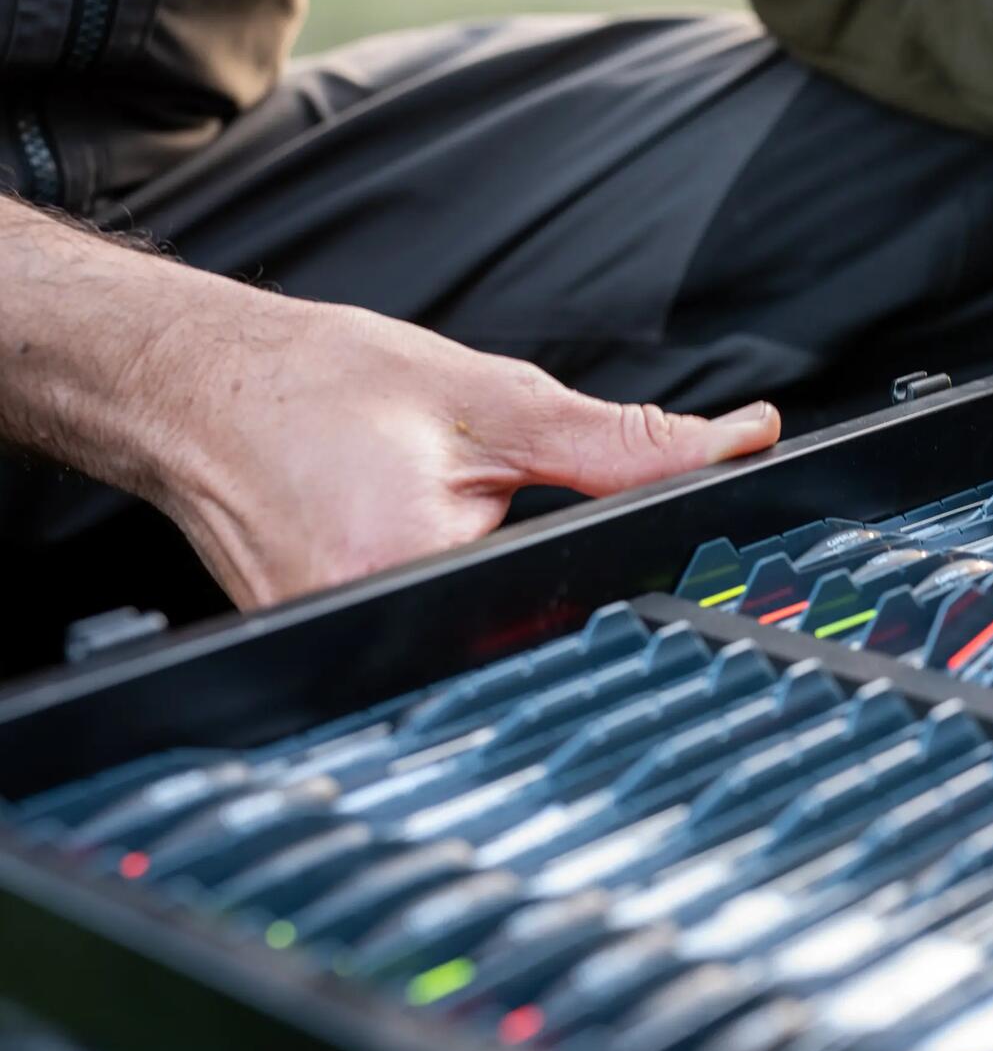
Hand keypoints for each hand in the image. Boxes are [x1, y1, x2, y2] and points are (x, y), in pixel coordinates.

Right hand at [149, 296, 778, 607]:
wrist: (194, 393)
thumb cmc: (314, 386)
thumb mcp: (492, 397)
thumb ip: (624, 441)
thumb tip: (740, 444)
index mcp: (412, 576)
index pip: (580, 618)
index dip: (640, 593)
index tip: (670, 570)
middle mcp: (374, 642)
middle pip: (537, 644)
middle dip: (576, 595)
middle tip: (521, 520)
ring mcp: (350, 663)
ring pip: (494, 650)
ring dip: (521, 603)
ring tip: (466, 529)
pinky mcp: (339, 662)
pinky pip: (443, 648)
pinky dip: (472, 607)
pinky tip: (441, 555)